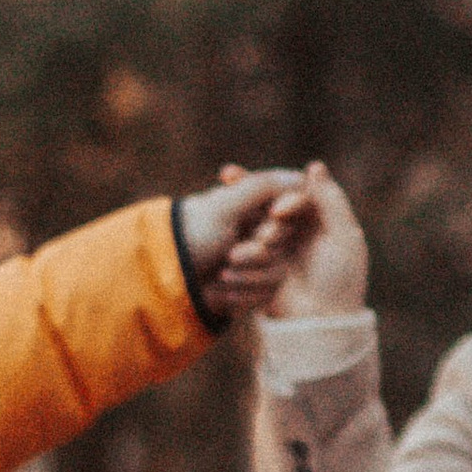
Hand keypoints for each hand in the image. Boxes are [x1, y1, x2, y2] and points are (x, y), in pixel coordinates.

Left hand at [176, 166, 313, 315]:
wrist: (170, 274)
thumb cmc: (193, 233)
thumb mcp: (224, 205)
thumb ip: (262, 187)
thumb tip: (301, 178)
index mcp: (259, 203)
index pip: (293, 208)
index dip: (281, 222)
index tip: (265, 227)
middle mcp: (266, 228)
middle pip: (287, 243)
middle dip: (258, 253)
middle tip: (231, 256)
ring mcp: (265, 258)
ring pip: (281, 270)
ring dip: (248, 276)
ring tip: (222, 274)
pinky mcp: (260, 285)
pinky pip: (270, 292)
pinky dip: (244, 293)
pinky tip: (222, 290)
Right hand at [240, 158, 368, 321]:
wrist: (323, 323)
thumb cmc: (341, 281)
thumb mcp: (344, 239)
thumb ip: (331, 201)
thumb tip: (315, 165)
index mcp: (318, 216)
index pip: (296, 195)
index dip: (285, 197)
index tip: (278, 210)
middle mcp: (297, 226)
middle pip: (269, 205)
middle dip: (252, 200)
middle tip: (232, 186)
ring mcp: (278, 246)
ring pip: (255, 229)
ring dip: (245, 231)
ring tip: (236, 245)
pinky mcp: (263, 266)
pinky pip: (248, 253)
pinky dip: (240, 252)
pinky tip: (228, 255)